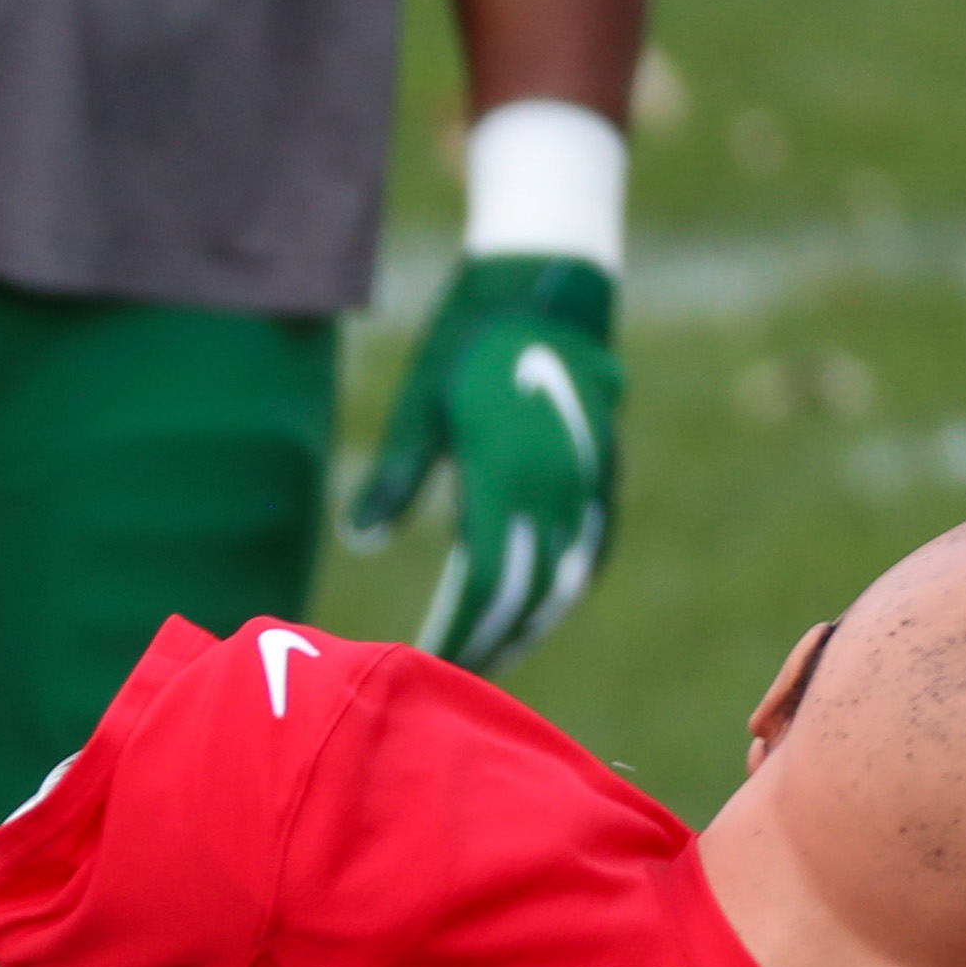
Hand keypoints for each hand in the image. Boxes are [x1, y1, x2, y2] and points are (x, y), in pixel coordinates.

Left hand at [346, 253, 622, 672]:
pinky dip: (565, 586)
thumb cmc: (467, 341)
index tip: (433, 661)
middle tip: (458, 678)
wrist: (547, 288)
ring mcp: (589, 483)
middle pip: (530, 591)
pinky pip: (591, 549)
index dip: (463, 629)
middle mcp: (557, 486)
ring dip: (532, 622)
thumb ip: (395, 477)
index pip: (488, 580)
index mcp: (508, 471)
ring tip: (495, 655)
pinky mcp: (605, 474)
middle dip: (494, 640)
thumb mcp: (420, 402)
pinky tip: (540, 608)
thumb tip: (360, 540)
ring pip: (566, 578)